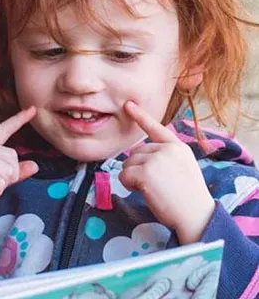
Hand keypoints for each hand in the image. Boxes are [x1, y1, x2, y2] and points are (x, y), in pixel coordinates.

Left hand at [119, 101, 214, 243]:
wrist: (195, 215)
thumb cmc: (187, 197)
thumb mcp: (181, 168)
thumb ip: (164, 157)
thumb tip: (138, 154)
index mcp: (178, 147)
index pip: (156, 129)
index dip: (140, 116)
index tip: (128, 104)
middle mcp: (167, 149)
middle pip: (135, 153)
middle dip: (138, 169)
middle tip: (156, 185)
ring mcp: (156, 159)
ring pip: (127, 164)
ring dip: (133, 178)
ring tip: (153, 189)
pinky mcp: (145, 172)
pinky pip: (123, 176)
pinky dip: (128, 185)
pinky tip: (145, 192)